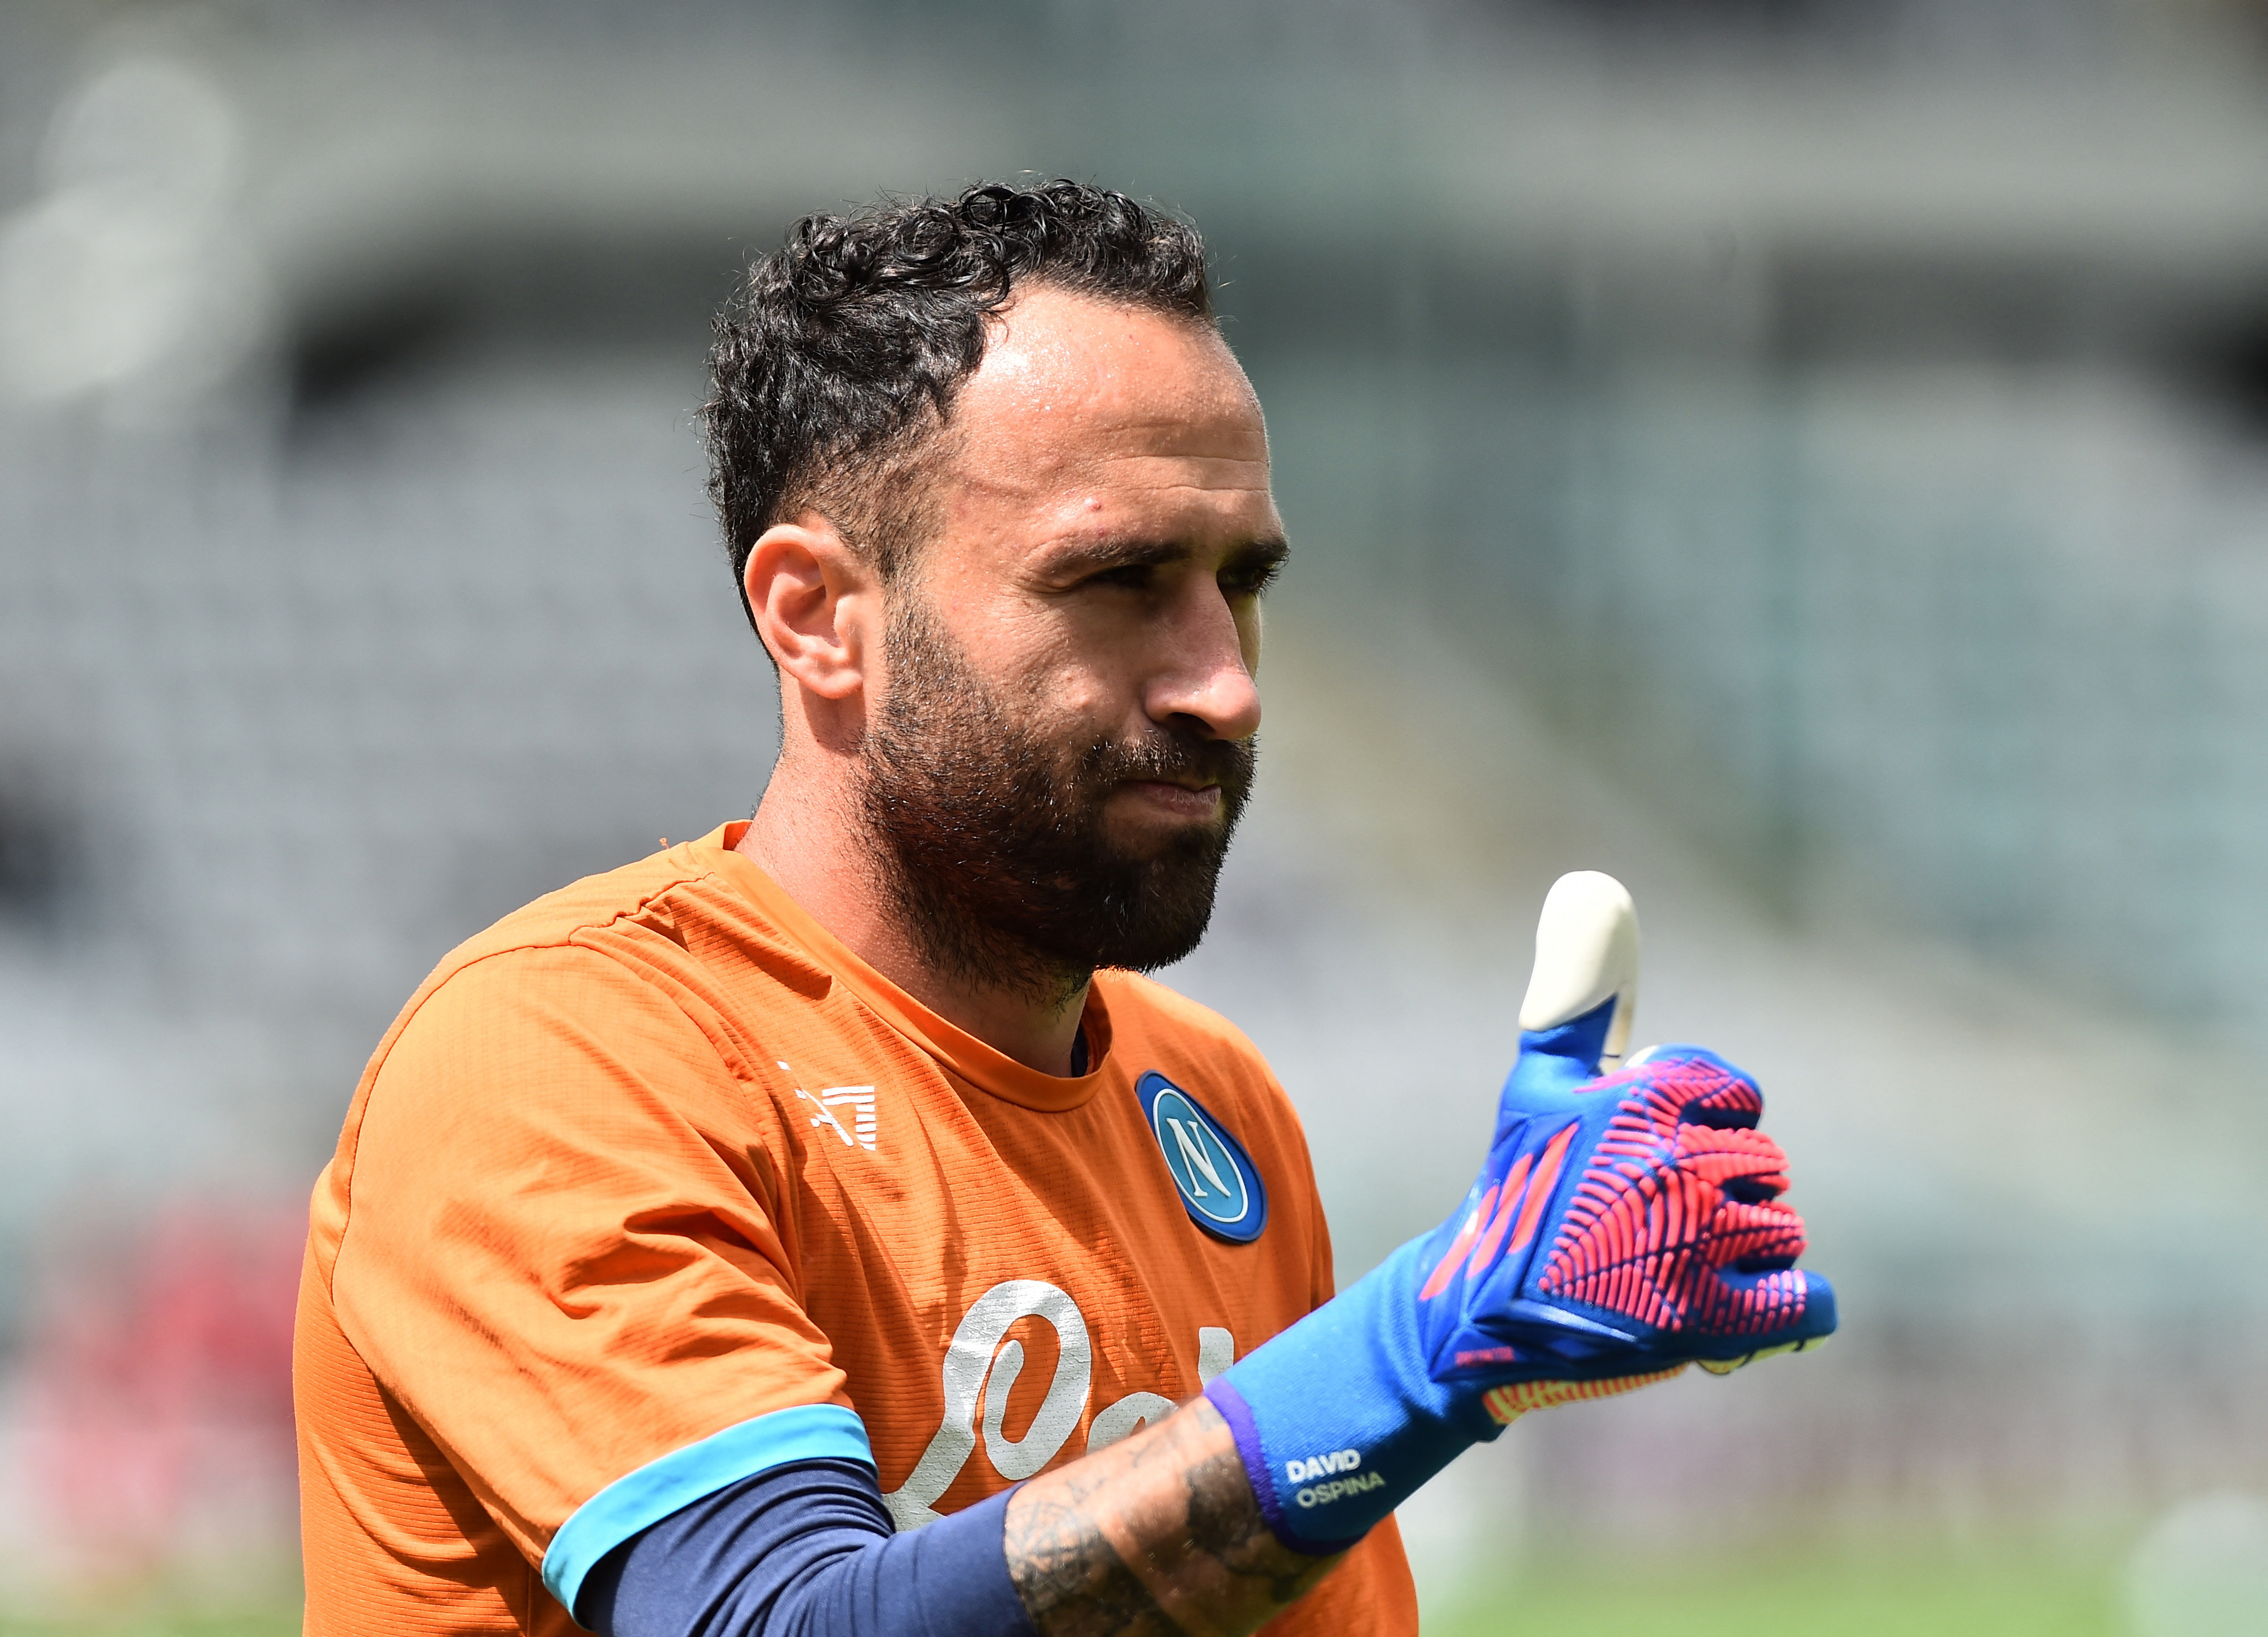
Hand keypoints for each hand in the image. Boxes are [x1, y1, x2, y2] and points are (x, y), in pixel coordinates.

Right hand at [1207, 873, 1835, 1552]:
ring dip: (1740, 1257)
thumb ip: (1579, 988)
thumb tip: (1592, 881)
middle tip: (1644, 1225)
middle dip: (1717, 1196)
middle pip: (1761, 1165)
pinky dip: (1786, 1313)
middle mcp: (1676, 1162)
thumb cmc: (1523, 1188)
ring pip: (1781, 1231)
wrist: (1483, 1318)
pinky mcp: (1715, 1323)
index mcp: (1645, 1095)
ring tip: (1667, 1271)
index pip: (1735, 1093)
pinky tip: (1738, 1316)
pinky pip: (1810, 1303)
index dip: (1698, 1126)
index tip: (1644, 1159)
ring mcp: (1700, 1246)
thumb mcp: (1544, 1080)